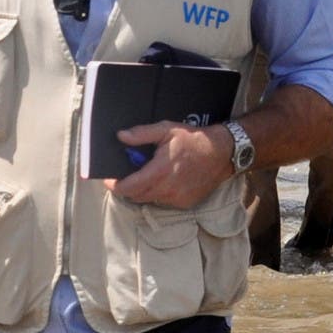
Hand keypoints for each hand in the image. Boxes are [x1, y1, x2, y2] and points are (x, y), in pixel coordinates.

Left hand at [109, 121, 232, 208]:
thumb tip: (121, 136)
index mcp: (158, 172)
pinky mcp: (185, 203)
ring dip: (143, 190)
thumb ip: (141, 134)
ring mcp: (176, 199)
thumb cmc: (193, 139)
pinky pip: (164, 202)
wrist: (222, 152)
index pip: (127, 188)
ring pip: (149, 200)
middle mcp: (166, 189)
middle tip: (127, 175)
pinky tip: (165, 180)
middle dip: (127, 187)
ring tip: (147, 175)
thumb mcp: (166, 129)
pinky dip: (159, 193)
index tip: (110, 179)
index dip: (114, 185)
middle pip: (135, 196)